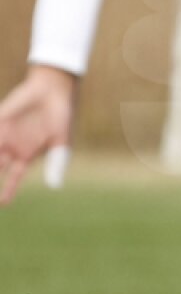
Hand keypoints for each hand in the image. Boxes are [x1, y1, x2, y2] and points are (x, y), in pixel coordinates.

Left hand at [0, 65, 76, 204]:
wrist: (54, 89)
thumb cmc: (62, 116)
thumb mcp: (62, 141)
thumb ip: (57, 163)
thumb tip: (54, 186)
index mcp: (28, 155)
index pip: (14, 177)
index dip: (7, 190)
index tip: (3, 203)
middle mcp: (12, 147)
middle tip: (2, 164)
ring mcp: (4, 134)